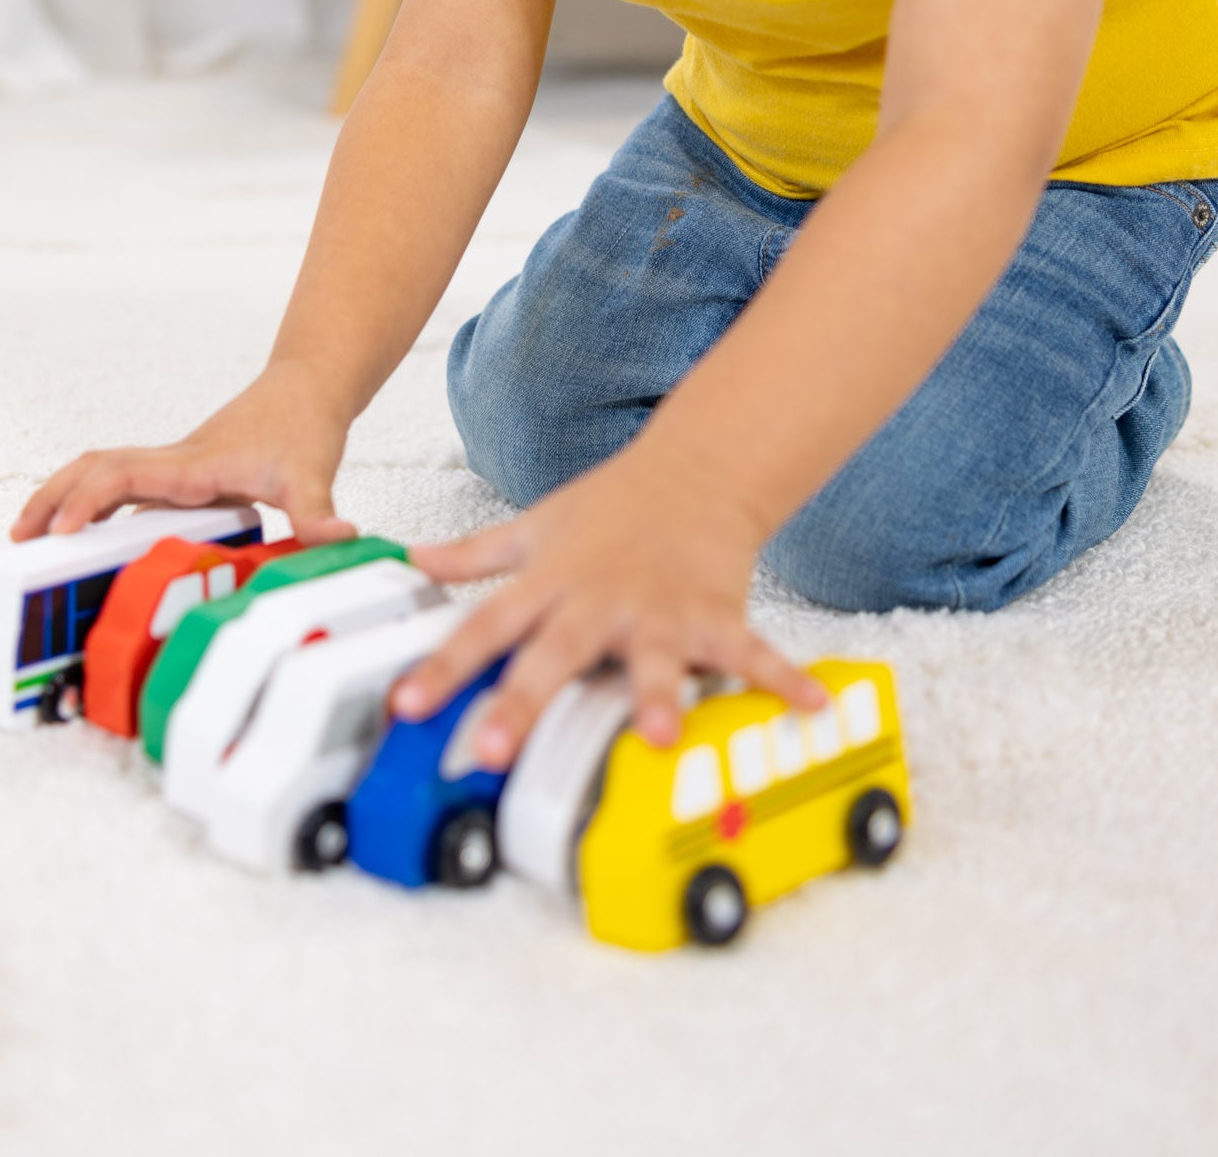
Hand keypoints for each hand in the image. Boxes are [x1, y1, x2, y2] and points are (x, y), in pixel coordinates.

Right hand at [9, 360, 358, 546]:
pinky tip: (89, 536)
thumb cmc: (304, 427)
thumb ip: (318, 513)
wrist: (307, 389)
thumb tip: (336, 539)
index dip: (86, 502)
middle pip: (93, 470)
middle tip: (19, 540)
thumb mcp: (313, 475)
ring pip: (103, 475)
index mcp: (190, 466)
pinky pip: (124, 487)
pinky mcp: (181, 475)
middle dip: (52, 500)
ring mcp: (173, 468)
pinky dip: (95, 505)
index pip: (121, 477)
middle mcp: (172, 464)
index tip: (60, 533)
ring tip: (33, 540)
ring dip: (65, 500)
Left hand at [395, 447, 824, 768]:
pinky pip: (749, 652)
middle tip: (491, 748)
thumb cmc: (611, 507)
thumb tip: (410, 562)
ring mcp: (659, 610)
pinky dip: (783, 678)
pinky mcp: (715, 613)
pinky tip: (811, 708)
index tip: (406, 706)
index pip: (484, 629)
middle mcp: (598, 602)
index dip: (443, 667)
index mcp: (549, 586)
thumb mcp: (533, 528)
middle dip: (523, 701)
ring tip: (661, 736)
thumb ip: (473, 555)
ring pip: (651, 658)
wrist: (694, 469)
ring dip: (657, 695)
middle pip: (552, 654)